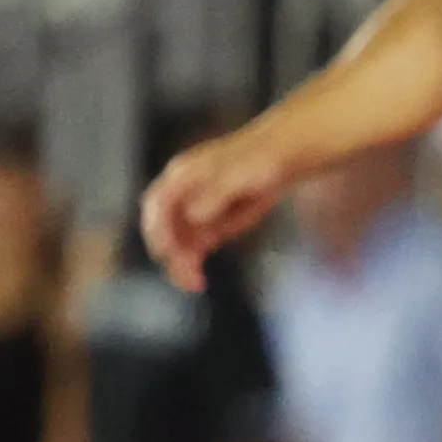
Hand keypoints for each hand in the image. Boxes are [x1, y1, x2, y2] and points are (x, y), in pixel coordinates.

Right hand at [138, 125, 290, 289]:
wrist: (283, 157)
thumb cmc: (262, 160)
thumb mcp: (241, 175)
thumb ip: (216, 194)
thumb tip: (194, 216)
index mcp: (182, 174)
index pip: (158, 204)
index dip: (159, 228)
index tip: (168, 252)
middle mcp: (181, 192)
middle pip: (162, 226)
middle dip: (170, 252)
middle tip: (185, 277)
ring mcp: (193, 209)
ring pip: (177, 241)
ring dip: (180, 263)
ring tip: (195, 284)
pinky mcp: (209, 224)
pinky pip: (193, 246)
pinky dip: (193, 262)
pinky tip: (199, 278)